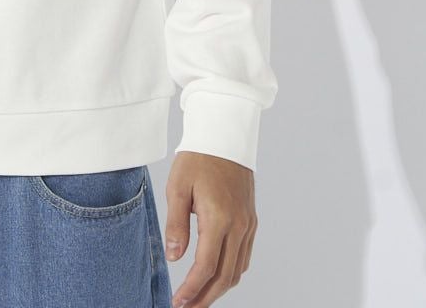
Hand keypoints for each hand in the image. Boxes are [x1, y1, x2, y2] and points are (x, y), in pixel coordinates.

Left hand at [163, 151, 257, 307]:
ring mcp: (248, 224)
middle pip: (224, 276)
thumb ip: (176, 225)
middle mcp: (239, 226)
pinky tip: (216, 276)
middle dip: (205, 297)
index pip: (206, 266)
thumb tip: (174, 258)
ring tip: (198, 297)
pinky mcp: (251, 220)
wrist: (224, 136)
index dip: (191, 289)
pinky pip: (244, 256)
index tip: (178, 302)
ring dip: (219, 288)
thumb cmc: (197, 158)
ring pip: (237, 270)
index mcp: (218, 218)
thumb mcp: (177, 187)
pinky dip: (230, 273)